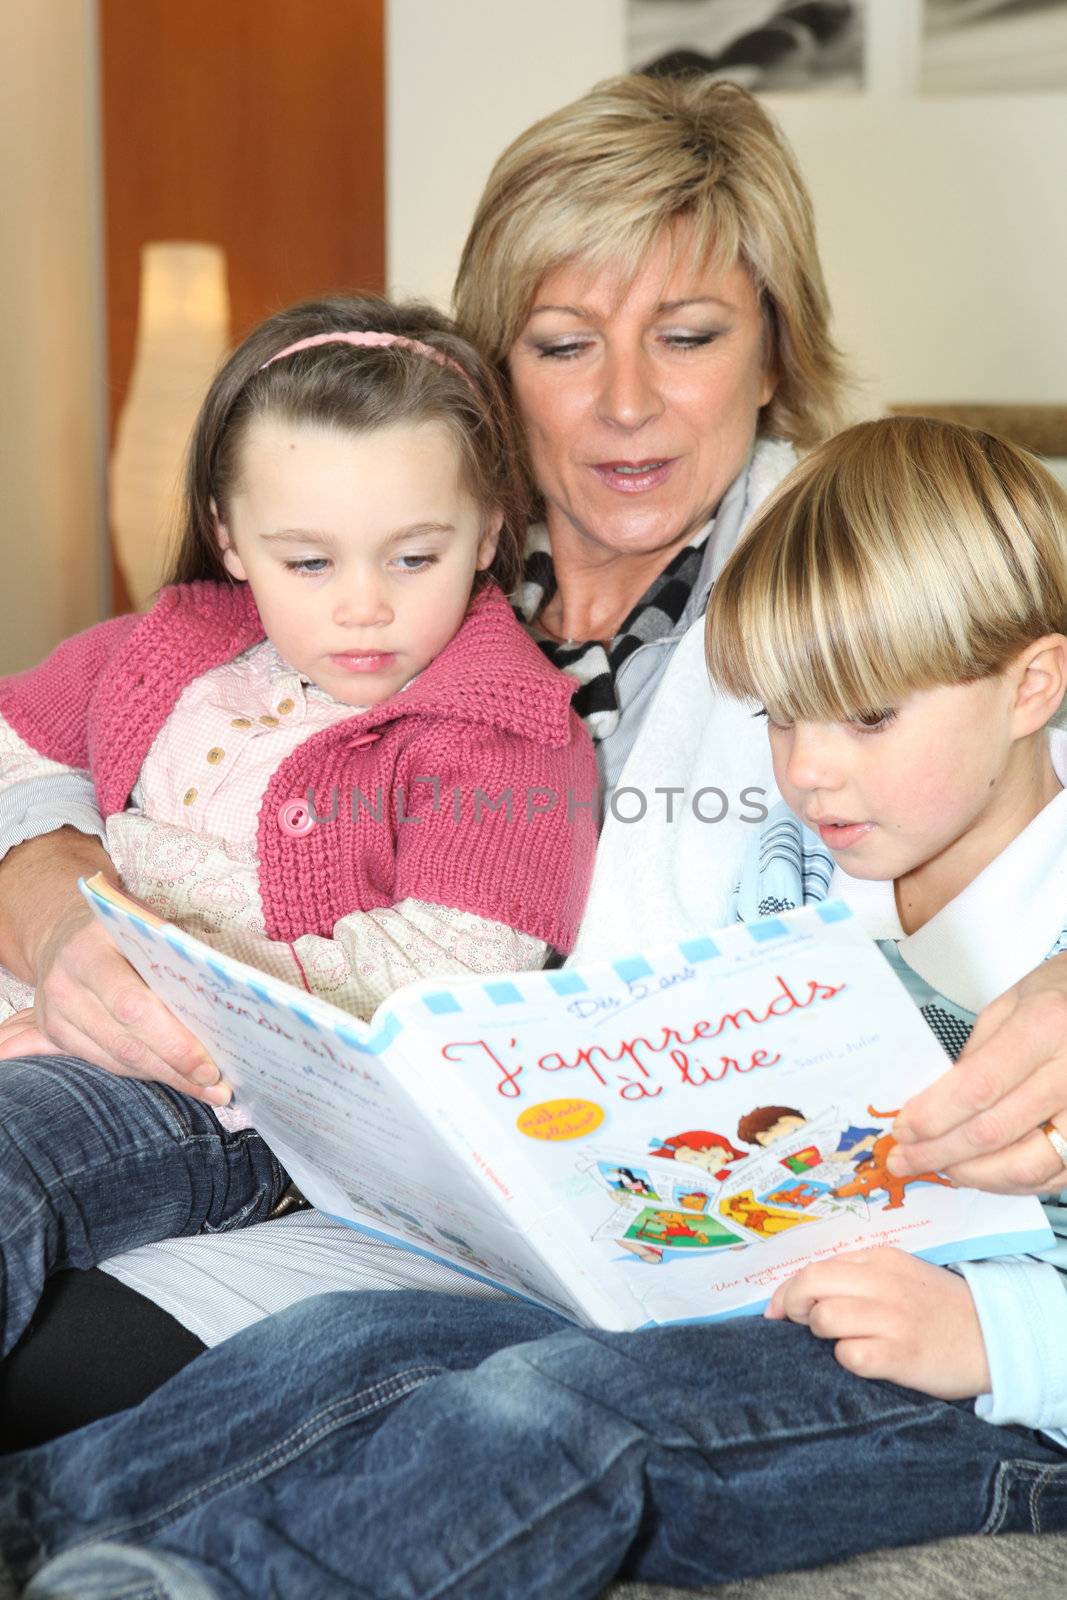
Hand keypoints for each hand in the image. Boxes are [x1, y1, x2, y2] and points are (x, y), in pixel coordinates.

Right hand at [0, 829, 228, 1103]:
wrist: (63, 936)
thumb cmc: (122, 930)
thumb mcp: (146, 925)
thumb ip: (176, 956)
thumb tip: (225, 996)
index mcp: (89, 949)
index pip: (132, 1005)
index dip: (173, 1040)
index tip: (210, 1062)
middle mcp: (64, 984)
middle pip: (125, 1041)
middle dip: (175, 1066)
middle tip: (217, 1084)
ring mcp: (53, 1014)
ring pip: (116, 1060)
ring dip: (165, 1077)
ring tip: (207, 1088)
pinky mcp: (54, 1036)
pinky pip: (104, 1064)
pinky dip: (144, 1074)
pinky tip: (177, 1078)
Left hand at [765, 1247, 989, 1399]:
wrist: (995, 1337)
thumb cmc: (938, 1308)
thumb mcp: (900, 1274)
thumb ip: (858, 1275)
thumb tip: (803, 1290)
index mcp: (881, 1259)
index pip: (815, 1266)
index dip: (787, 1289)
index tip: (776, 1308)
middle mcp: (884, 1283)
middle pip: (811, 1284)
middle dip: (791, 1304)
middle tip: (794, 1322)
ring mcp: (892, 1319)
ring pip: (824, 1318)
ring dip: (820, 1332)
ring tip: (840, 1340)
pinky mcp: (901, 1355)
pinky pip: (849, 1356)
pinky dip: (846, 1360)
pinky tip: (863, 1359)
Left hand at [888, 954, 1066, 1194]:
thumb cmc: (1062, 996)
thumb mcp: (1012, 1004)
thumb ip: (977, 1053)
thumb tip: (938, 1101)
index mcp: (1045, 1027)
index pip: (978, 1086)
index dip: (934, 1115)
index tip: (903, 1127)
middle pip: (994, 1130)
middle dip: (939, 1151)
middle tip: (904, 1159)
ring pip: (1026, 1166)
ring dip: (973, 1175)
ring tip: (939, 1169)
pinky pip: (1052, 1176)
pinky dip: (1011, 1181)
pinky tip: (981, 1172)